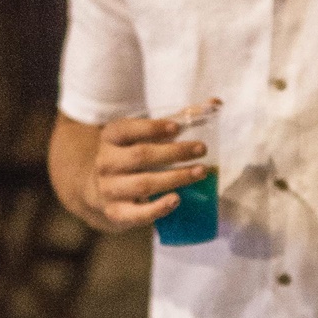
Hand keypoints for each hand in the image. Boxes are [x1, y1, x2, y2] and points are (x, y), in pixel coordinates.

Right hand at [79, 116, 209, 232]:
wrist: (102, 189)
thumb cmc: (132, 154)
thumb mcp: (145, 134)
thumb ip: (177, 119)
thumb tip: (214, 103)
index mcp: (111, 137)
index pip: (127, 129)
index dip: (151, 128)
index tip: (176, 127)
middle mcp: (105, 162)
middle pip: (140, 156)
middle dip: (174, 152)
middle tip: (201, 149)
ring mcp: (109, 189)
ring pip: (143, 184)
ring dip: (175, 178)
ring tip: (200, 172)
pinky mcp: (116, 212)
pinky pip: (137, 214)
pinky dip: (158, 208)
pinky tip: (176, 199)